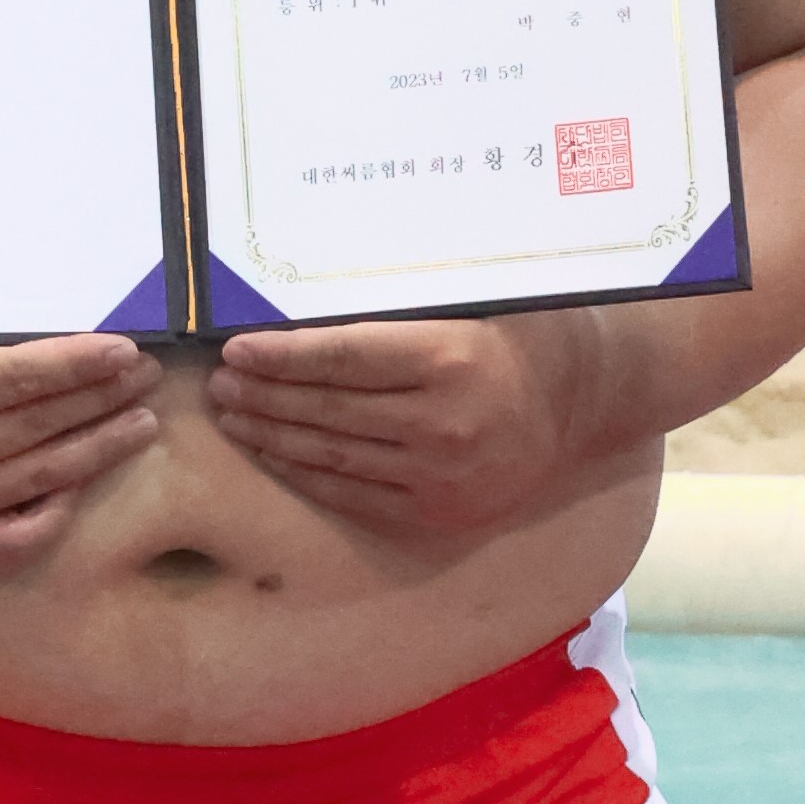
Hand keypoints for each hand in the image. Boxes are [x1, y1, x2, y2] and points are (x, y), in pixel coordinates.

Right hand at [0, 332, 153, 570]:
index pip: (21, 378)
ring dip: (100, 446)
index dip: (80, 362)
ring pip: (44, 478)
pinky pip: (18, 535)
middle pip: (42, 426)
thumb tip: (52, 313)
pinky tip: (84, 476)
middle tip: (149, 370)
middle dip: (104, 396)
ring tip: (141, 418)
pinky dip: (56, 507)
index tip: (126, 347)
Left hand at [209, 312, 635, 548]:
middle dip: (263, 397)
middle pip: (327, 410)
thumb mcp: (475, 298)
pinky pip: (354, 494)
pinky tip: (275, 453)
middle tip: (218, 384)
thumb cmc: (522, 334)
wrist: (587, 404)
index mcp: (450, 360)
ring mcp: (440, 477)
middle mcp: (443, 424)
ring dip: (272, 436)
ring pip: (331, 456)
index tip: (236, 349)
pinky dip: (306, 473)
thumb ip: (401, 299)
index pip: (340, 357)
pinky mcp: (438, 514)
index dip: (280, 356)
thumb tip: (307, 289)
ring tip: (233, 415)